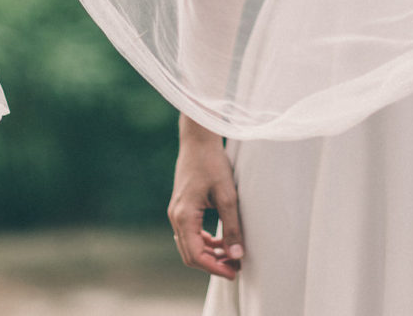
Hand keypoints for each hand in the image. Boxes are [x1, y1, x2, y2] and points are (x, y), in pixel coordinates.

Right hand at [167, 115, 243, 279]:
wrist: (198, 140)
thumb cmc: (212, 163)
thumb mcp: (228, 195)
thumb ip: (232, 227)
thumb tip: (237, 255)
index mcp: (184, 216)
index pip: (196, 255)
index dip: (215, 268)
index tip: (234, 272)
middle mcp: (175, 216)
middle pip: (190, 254)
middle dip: (213, 264)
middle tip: (235, 267)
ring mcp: (176, 212)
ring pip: (189, 245)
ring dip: (209, 253)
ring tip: (232, 256)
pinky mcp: (181, 207)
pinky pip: (190, 233)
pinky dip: (204, 241)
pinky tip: (221, 240)